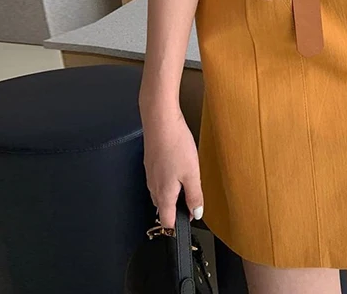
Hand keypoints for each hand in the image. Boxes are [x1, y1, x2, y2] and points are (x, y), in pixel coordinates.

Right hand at [141, 104, 203, 227]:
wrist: (160, 121)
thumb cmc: (175, 145)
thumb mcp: (192, 174)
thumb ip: (194, 196)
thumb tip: (196, 213)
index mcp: (164, 195)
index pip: (167, 222)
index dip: (179, 224)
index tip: (190, 219)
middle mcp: (153, 188)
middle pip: (164, 208)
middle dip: (178, 207)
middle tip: (193, 197)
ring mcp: (150, 175)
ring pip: (161, 193)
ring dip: (174, 192)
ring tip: (187, 179)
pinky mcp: (151, 163)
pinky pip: (160, 179)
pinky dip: (169, 179)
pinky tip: (178, 166)